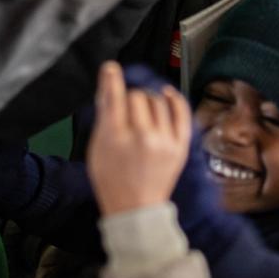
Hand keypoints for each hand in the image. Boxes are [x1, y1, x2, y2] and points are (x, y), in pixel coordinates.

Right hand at [86, 60, 192, 213]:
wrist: (135, 208)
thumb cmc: (111, 180)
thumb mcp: (97, 148)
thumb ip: (103, 116)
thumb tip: (107, 85)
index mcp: (117, 138)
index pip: (115, 97)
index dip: (112, 79)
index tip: (111, 69)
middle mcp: (143, 137)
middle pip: (138, 96)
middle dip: (129, 99)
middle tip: (126, 111)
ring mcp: (165, 141)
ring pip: (158, 101)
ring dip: (148, 101)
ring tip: (142, 112)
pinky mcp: (181, 146)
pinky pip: (181, 111)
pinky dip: (174, 99)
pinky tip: (166, 94)